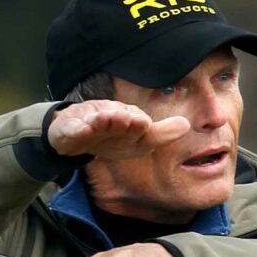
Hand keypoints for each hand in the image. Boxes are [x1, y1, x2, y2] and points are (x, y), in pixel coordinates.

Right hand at [48, 100, 189, 162]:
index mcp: (128, 120)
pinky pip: (73, 129)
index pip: (137, 122)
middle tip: (126, 119)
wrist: (75, 134)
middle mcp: (109, 116)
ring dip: (102, 119)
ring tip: (106, 119)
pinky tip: (83, 130)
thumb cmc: (110, 136)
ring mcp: (88, 121)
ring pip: (96, 119)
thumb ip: (160, 134)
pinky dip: (78, 129)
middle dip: (121, 118)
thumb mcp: (136, 140)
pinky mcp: (70, 129)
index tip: (142, 124)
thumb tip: (186, 124)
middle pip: (117, 116)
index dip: (138, 123)